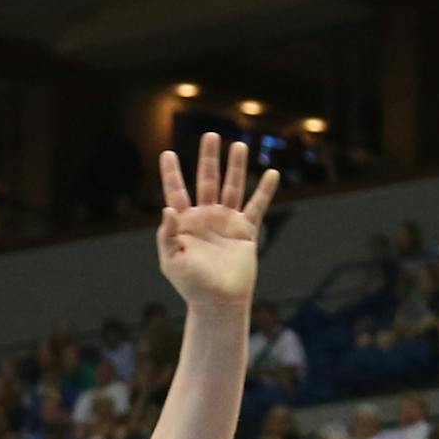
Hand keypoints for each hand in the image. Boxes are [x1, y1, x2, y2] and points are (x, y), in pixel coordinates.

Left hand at [157, 134, 278, 310]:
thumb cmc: (191, 286)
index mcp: (185, 223)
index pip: (176, 192)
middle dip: (209, 159)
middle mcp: (206, 218)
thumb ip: (166, 235)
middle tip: (210, 136)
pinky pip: (256, 207)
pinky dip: (264, 191)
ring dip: (235, 167)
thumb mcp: (171, 261)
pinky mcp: (245, 231)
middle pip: (207, 181)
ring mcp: (226, 222)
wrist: (219, 303)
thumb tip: (167, 209)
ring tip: (238, 145)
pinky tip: (271, 174)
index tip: (168, 154)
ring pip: (232, 187)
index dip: (171, 174)